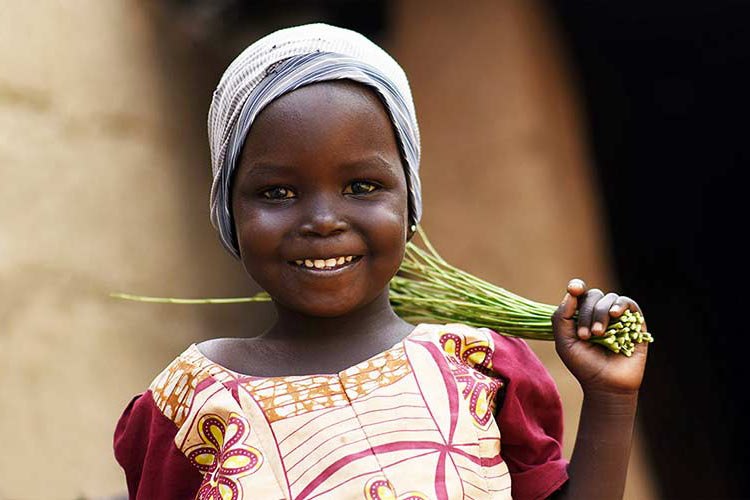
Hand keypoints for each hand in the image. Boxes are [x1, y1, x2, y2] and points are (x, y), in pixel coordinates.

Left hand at [552, 278, 647, 394]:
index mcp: (580, 315)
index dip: (576, 287)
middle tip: (585, 336)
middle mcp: (599, 313)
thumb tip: (571, 293)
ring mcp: (617, 317)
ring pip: (609, 299)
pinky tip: (614, 315)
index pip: (579, 293)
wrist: (606, 385)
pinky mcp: (635, 322)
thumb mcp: (564, 342)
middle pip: (593, 296)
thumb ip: (561, 317)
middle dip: (586, 313)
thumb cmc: (583, 365)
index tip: (574, 289)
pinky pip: (629, 303)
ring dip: (601, 313)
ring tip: (598, 334)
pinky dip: (620, 305)